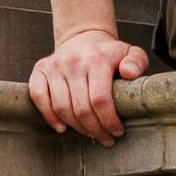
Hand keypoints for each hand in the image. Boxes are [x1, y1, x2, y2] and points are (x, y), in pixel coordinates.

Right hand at [28, 24, 150, 144]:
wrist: (84, 37)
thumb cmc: (110, 53)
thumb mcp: (131, 53)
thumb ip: (137, 62)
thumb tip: (129, 73)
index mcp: (97, 59)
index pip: (100, 99)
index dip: (109, 121)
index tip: (117, 132)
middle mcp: (73, 61)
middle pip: (81, 108)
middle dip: (95, 129)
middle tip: (106, 138)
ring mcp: (55, 65)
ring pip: (61, 107)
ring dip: (77, 127)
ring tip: (90, 133)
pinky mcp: (40, 69)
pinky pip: (39, 97)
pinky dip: (49, 116)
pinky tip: (62, 127)